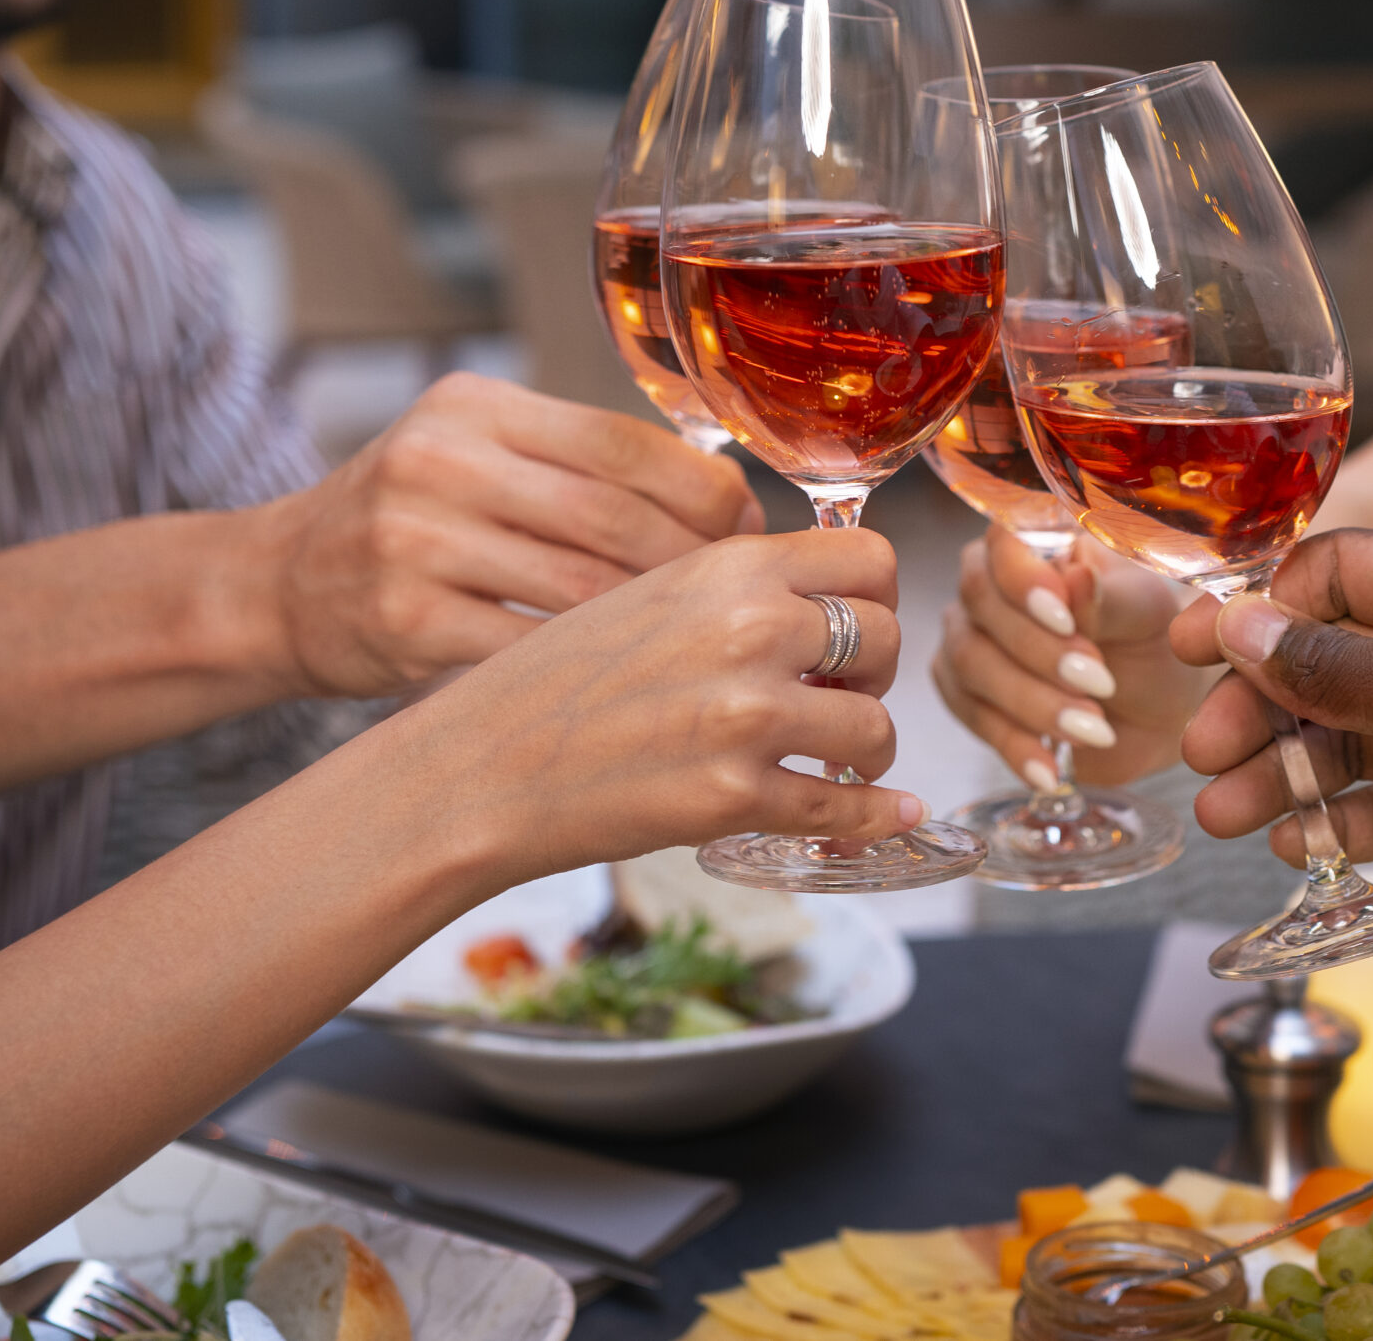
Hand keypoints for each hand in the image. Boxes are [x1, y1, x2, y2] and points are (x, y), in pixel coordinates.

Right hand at [257, 374, 763, 694]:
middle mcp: (441, 461)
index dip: (708, 490)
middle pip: (614, 517)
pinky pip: (533, 651)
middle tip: (751, 604)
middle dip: (699, 565)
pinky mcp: (405, 622)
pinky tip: (636, 685)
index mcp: (477, 408)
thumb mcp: (478, 454)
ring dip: (661, 626)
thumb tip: (733, 499)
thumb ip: (583, 463)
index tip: (751, 529)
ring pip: (583, 589)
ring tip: (708, 646)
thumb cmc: (412, 521)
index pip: (626, 441)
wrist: (277, 585)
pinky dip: (595, 673)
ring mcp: (416, 542)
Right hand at [408, 526, 916, 879]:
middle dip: (872, 672)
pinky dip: (878, 815)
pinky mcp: (736, 798)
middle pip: (887, 638)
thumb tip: (826, 602)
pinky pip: (845, 808)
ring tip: (831, 756)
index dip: (874, 594)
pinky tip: (892, 813)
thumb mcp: (647, 592)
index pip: (870, 556)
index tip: (855, 620)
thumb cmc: (553, 680)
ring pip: (876, 727)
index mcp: (729, 567)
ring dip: (865, 747)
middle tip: (836, 694)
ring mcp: (747, 717)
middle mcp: (750, 630)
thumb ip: (737, 590)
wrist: (481, 767)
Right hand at [928, 526, 1208, 788]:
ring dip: (1033, 703)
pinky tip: (1050, 771)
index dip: (1023, 580)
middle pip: (980, 605)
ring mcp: (969, 637)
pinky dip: (1015, 746)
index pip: (1001, 542)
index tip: (1067, 620)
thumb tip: (1076, 574)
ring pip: (971, 665)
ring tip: (1094, 731)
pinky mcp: (966, 694)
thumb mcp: (1147, 614)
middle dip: (1039, 652)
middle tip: (1099, 684)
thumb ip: (1110, 596)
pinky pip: (974, 718)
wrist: (1154, 708)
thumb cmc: (1152, 640)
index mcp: (1034, 541)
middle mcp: (989, 582)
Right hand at [1173, 528, 1372, 984]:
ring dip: (1281, 774)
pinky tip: (1288, 843)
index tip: (1190, 652)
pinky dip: (1332, 821)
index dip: (1258, 611)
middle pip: (1327, 663)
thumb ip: (1324, 664)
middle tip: (1202, 754)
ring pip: (1345, 740)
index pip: (1334, 573)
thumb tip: (1237, 625)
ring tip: (1221, 816)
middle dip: (1259, 709)